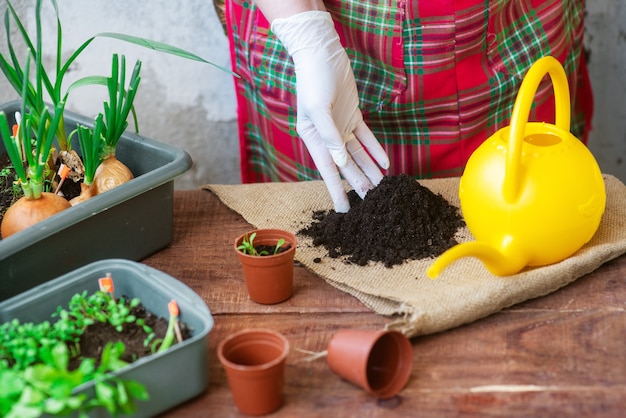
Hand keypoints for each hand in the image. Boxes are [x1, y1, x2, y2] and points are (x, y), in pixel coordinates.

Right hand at [271, 11, 389, 211]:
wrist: (322, 54)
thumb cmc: (313, 80)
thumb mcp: (318, 108)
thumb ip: (329, 136)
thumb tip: (341, 163)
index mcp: (312, 138)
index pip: (327, 170)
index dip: (336, 190)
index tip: (344, 210)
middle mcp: (326, 136)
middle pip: (345, 165)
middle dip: (358, 183)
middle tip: (372, 202)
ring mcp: (340, 126)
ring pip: (357, 154)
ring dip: (369, 169)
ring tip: (382, 186)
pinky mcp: (352, 115)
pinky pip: (366, 137)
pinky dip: (375, 149)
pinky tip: (385, 163)